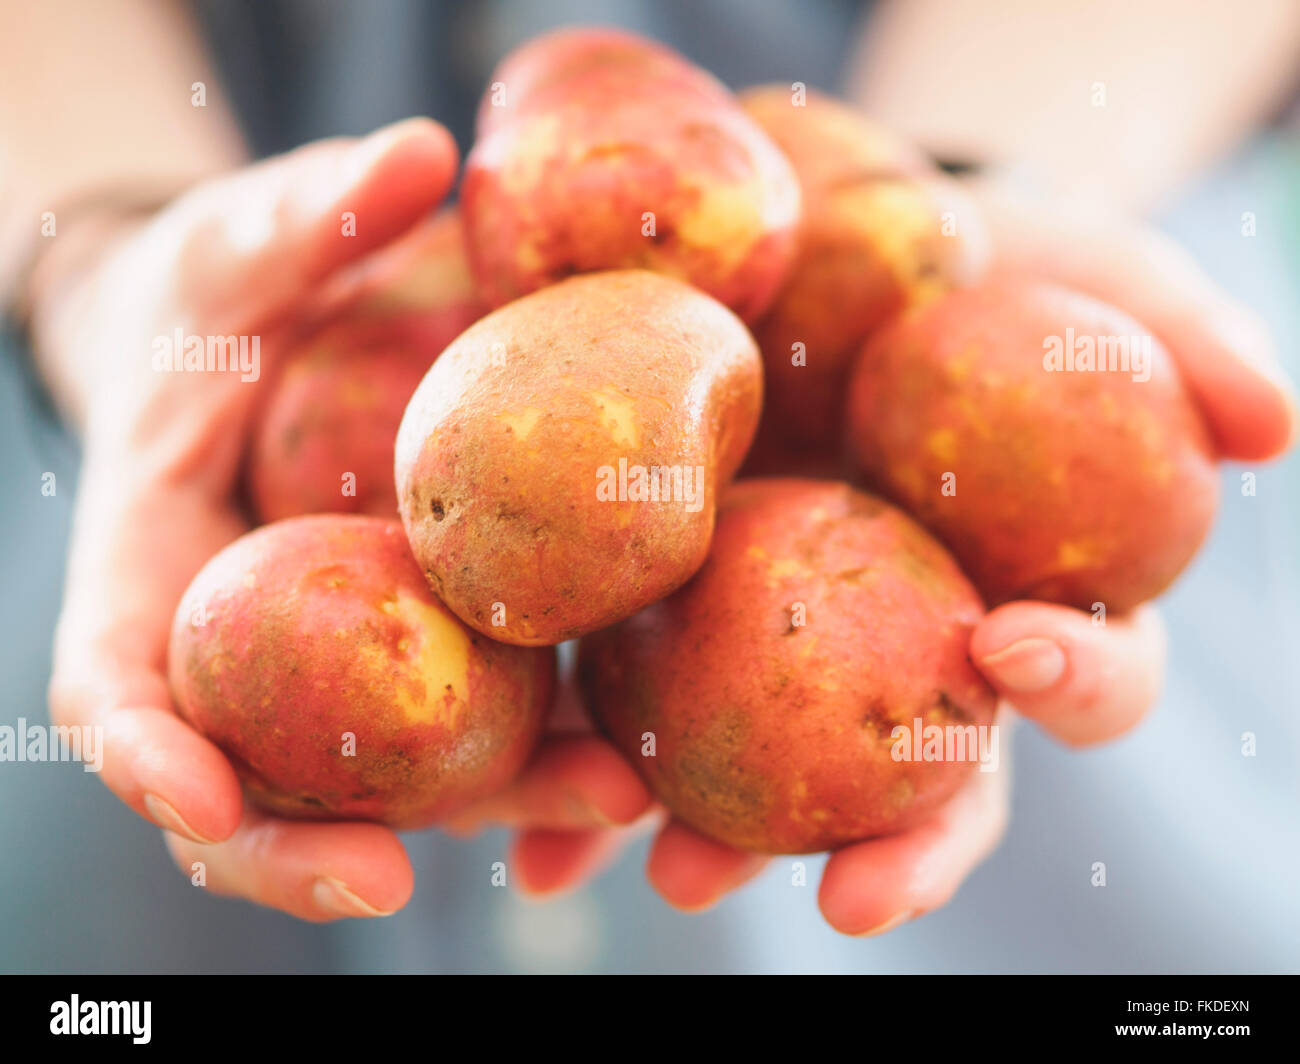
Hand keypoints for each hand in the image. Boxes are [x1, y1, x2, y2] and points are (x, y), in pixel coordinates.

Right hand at [40, 117, 650, 920]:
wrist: (262, 346)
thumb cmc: (219, 301)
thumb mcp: (242, 245)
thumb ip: (306, 215)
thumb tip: (414, 153)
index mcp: (159, 572)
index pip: (119, 687)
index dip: (144, 753)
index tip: (193, 800)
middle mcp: (248, 646)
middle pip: (260, 780)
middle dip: (314, 847)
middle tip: (397, 882)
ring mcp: (343, 662)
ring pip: (396, 775)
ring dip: (494, 809)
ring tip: (607, 806)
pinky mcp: (432, 646)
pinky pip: (484, 716)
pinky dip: (551, 752)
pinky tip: (645, 752)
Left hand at [639, 186, 1296, 934]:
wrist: (846, 235)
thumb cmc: (997, 272)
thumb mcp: (1093, 280)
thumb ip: (1179, 343)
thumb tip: (1281, 427)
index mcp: (1025, 598)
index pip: (1079, 678)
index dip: (1070, 685)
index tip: (1015, 652)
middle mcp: (908, 652)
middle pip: (917, 779)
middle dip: (887, 845)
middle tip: (843, 897)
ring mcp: (789, 648)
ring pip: (770, 773)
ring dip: (724, 839)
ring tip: (664, 875)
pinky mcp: (677, 618)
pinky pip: (638, 709)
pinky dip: (592, 776)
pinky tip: (539, 838)